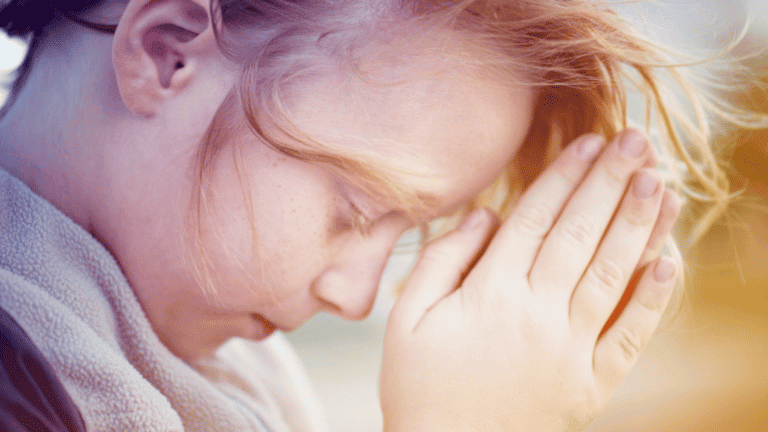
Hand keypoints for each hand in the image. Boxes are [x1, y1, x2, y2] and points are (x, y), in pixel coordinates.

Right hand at [380, 129, 680, 431]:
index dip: (564, 177)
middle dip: (610, 183)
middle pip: (579, 236)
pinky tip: (667, 263)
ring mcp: (569, 351)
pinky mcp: (590, 386)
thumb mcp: (407, 319)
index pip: (534, 221)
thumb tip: (486, 215)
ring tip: (660, 183)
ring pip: (610, 276)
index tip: (589, 142)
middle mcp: (536, 316)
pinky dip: (651, 302)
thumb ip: (444, 260)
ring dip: (639, 226)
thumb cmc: (418, 386)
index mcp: (490, 295)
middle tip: (636, 140)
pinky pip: (628, 339)